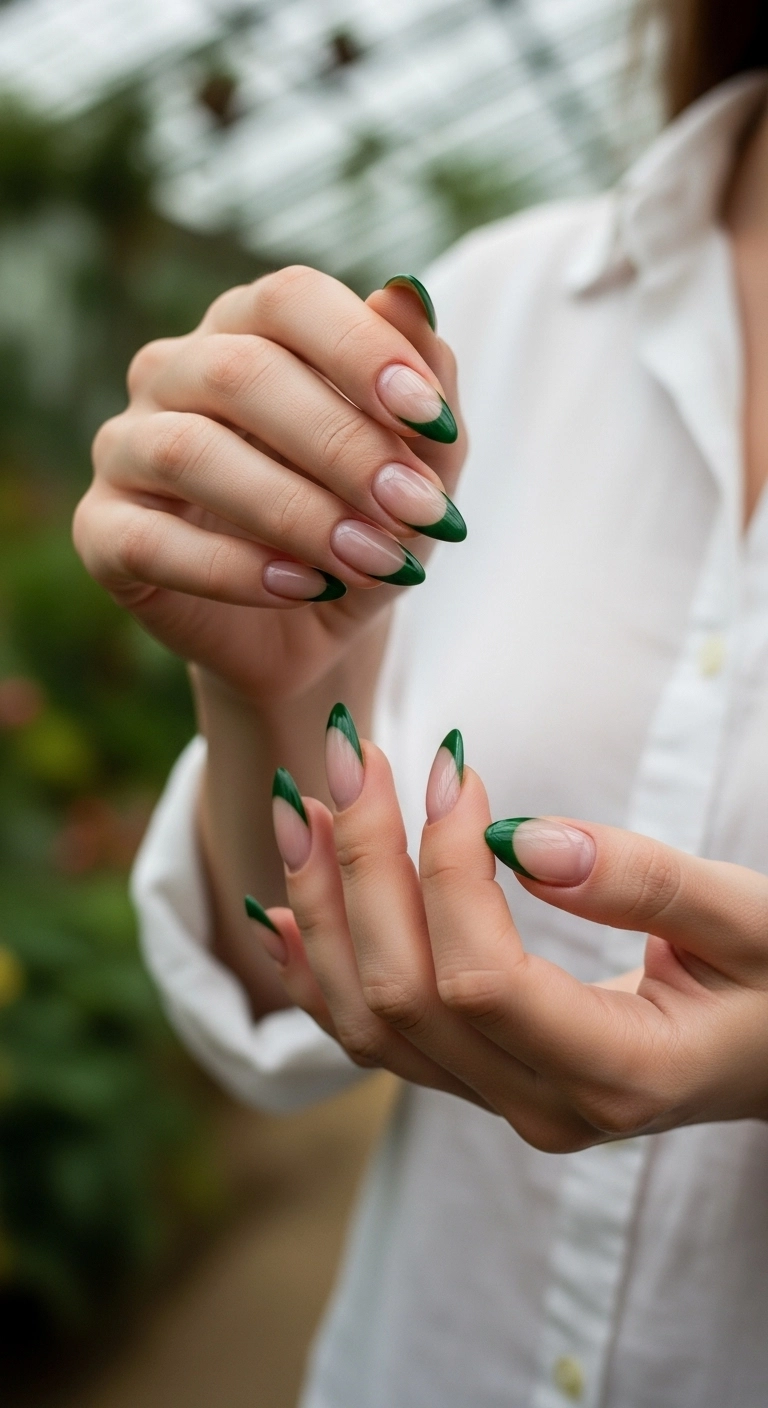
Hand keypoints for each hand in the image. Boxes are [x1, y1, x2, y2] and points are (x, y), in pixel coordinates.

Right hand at [73, 271, 465, 703]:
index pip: (289, 299)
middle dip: (341, 444)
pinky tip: (302, 588)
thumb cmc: (365, 526)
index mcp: (250, 330)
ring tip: (370, 559)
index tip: (431, 419)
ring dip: (293, 511)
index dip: (361, 350)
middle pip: (240, 372)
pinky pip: (149, 540)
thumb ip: (425, 384)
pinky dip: (234, 568)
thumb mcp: (418, 467)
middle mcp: (175, 372)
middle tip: (414, 509)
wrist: (313, 633)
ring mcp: (125, 447)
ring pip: (187, 452)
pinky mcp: (101, 531)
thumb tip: (410, 293)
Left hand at [249, 714, 767, 1150]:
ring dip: (323, 909)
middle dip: (362, 863)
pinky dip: (319, 970)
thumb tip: (526, 837)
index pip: (483, 979)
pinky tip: (281, 905)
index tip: (457, 763)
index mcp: (617, 1076)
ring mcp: (506, 1103)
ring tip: (302, 806)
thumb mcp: (752, 924)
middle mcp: (544, 1109)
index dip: (447, 868)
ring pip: (371, 1023)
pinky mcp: (485, 1080)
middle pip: (404, 996)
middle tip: (346, 751)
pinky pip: (376, 1040)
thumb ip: (648, 883)